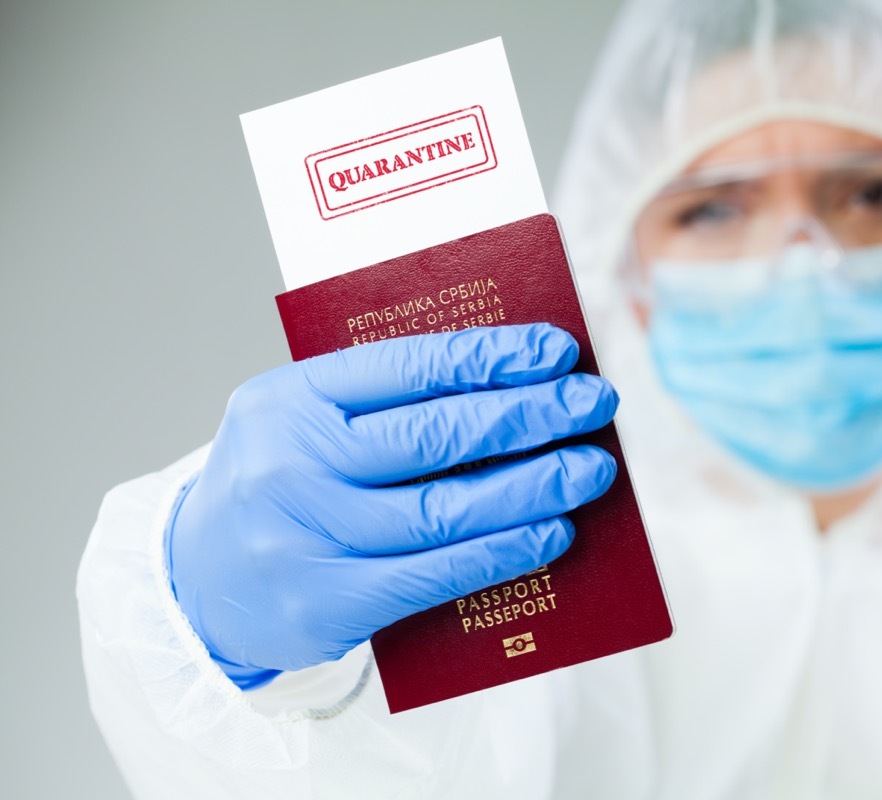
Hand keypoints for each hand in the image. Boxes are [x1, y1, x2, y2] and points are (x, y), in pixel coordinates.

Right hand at [166, 324, 617, 687]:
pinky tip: (550, 531)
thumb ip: (381, 401)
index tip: (556, 353)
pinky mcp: (329, 602)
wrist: (195, 583)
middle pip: (436, 435)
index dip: (492, 358)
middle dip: (530, 416)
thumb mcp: (301, 419)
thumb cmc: (273, 485)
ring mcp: (308, 537)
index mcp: (289, 398)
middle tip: (593, 403)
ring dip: (533, 486)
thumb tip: (506, 387)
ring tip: (589, 469)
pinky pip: (436, 573)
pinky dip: (503, 550)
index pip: (409, 366)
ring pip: (445, 508)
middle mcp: (294, 463)